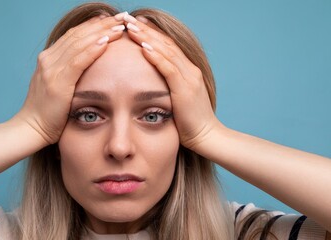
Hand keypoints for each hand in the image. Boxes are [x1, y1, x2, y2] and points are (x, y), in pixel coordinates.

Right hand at [15, 15, 124, 143]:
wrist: (32, 128)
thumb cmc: (49, 110)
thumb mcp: (58, 85)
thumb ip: (69, 72)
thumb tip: (89, 65)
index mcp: (50, 58)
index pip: (74, 35)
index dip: (93, 25)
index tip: (110, 19)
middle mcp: (49, 59)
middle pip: (79, 35)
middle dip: (102, 24)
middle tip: (121, 17)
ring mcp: (51, 69)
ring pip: (79, 43)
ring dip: (101, 32)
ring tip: (119, 25)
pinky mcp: (57, 82)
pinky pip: (78, 61)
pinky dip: (92, 50)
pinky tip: (106, 42)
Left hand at [124, 15, 222, 151]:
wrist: (206, 136)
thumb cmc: (189, 121)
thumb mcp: (179, 99)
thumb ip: (170, 86)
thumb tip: (153, 82)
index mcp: (188, 71)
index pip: (168, 46)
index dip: (152, 33)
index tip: (136, 23)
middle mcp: (190, 70)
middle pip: (166, 43)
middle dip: (146, 30)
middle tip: (128, 17)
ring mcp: (189, 78)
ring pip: (167, 52)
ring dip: (148, 38)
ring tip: (131, 26)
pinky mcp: (186, 89)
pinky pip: (169, 69)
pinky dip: (156, 57)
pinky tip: (144, 47)